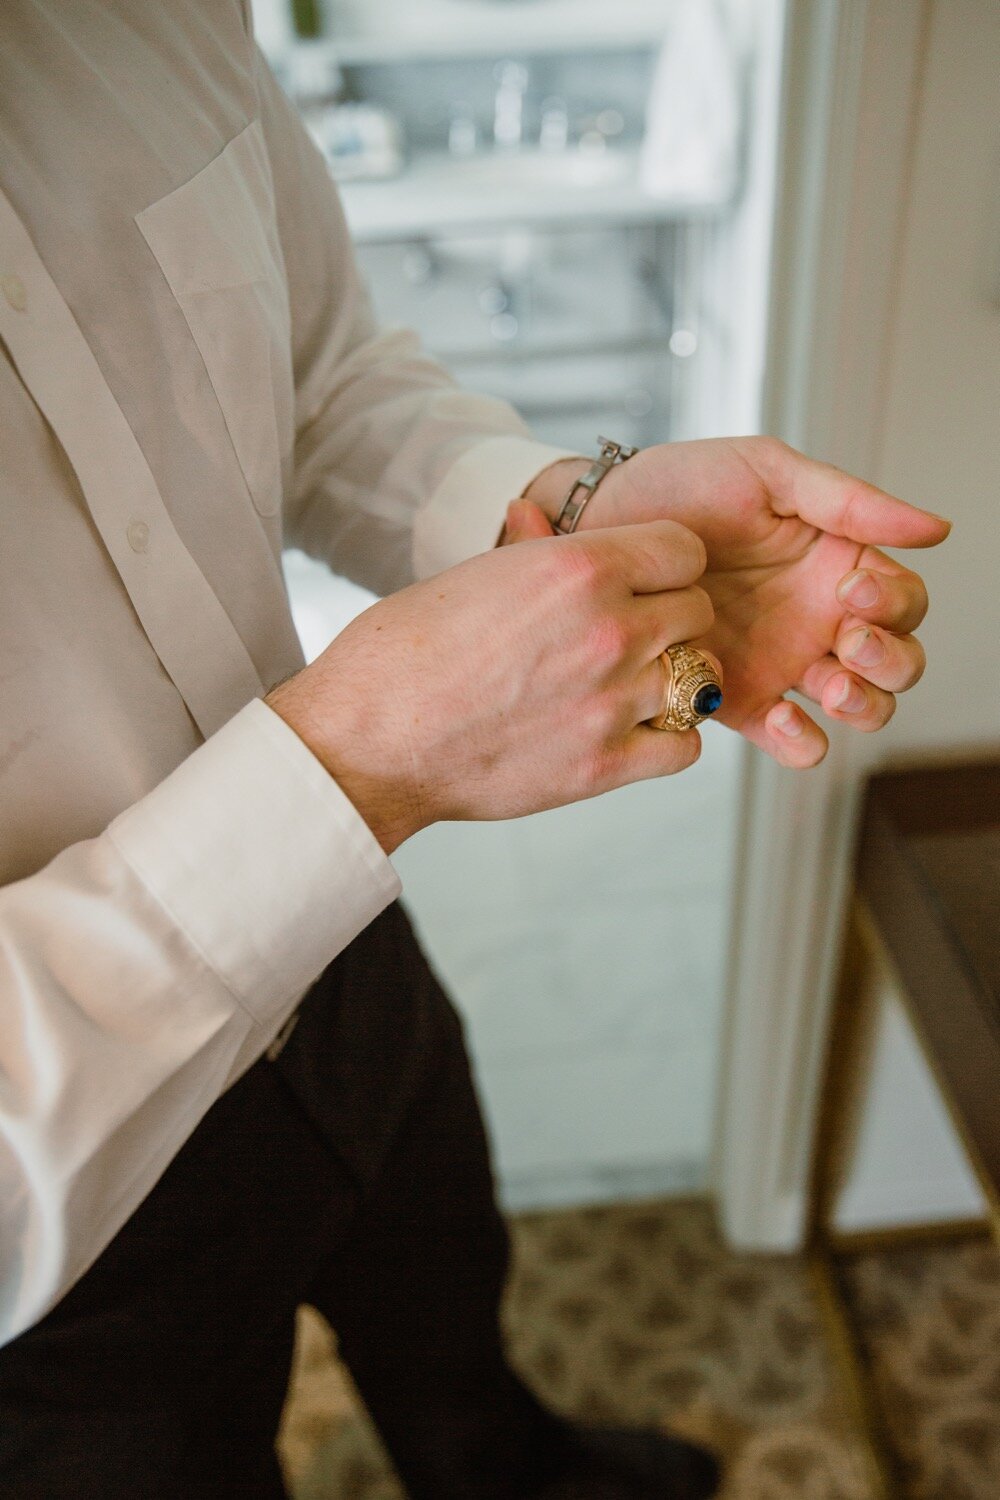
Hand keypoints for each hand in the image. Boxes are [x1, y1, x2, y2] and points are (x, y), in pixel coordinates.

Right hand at [267, 521, 716, 851]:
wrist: (368, 740)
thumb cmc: (400, 655)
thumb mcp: (468, 577)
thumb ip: (528, 549)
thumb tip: (535, 515)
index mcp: (577, 567)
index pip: (684, 549)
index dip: (665, 563)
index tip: (644, 580)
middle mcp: (609, 628)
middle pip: (697, 610)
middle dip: (668, 618)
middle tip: (627, 635)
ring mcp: (613, 700)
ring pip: (697, 675)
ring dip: (668, 677)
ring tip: (624, 684)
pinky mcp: (605, 765)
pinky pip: (684, 746)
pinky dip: (667, 738)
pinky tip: (630, 730)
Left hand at [519, 438, 949, 766]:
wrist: (597, 524)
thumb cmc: (678, 486)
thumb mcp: (765, 473)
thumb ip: (848, 501)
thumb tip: (935, 529)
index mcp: (836, 564)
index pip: (902, 600)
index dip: (895, 602)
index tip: (854, 588)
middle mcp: (818, 619)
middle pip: (895, 661)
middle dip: (888, 661)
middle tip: (849, 641)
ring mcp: (783, 662)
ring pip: (857, 705)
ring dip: (861, 704)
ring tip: (828, 685)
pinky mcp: (741, 700)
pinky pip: (791, 736)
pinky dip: (802, 739)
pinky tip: (782, 716)